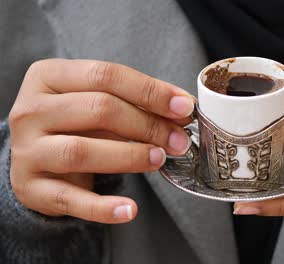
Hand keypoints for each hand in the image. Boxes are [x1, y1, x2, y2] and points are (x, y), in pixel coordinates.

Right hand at [9, 59, 193, 223]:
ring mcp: (26, 150)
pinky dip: (102, 208)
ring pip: (82, 151)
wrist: (34, 157)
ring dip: (130, 156)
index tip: (185, 107)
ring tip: (160, 159)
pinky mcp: (30, 188)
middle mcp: (31, 110)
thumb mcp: (96, 102)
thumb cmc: (74, 123)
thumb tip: (182, 110)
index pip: (106, 75)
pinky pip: (69, 199)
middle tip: (179, 140)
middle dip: (148, 125)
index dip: (151, 91)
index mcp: (48, 77)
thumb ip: (134, 103)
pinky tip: (129, 210)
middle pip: (98, 110)